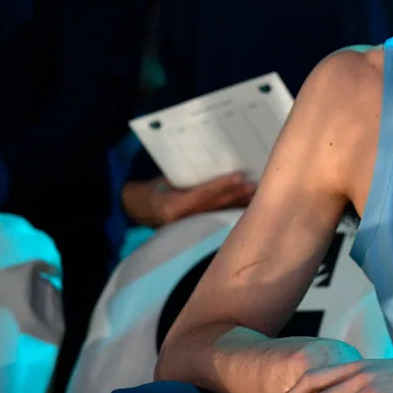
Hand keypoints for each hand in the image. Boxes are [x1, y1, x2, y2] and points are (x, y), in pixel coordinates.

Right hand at [121, 173, 254, 226]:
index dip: (222, 185)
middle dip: (236, 195)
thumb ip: (187, 178)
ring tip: (254, 193)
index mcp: (171, 206)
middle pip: (214, 205)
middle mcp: (181, 220)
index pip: (202, 194)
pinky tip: (245, 205)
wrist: (137, 208)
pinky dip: (230, 210)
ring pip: (218, 213)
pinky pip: (215, 217)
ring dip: (237, 204)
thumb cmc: (152, 188)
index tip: (239, 176)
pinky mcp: (194, 229)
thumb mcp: (163, 180)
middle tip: (254, 184)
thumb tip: (215, 163)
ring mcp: (188, 227)